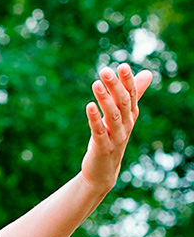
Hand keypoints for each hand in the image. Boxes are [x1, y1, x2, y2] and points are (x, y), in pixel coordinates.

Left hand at [80, 63, 151, 194]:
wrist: (103, 170)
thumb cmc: (111, 139)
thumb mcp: (121, 117)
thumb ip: (132, 96)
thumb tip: (147, 73)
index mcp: (130, 116)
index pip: (131, 95)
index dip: (128, 81)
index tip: (122, 66)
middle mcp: (126, 126)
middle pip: (122, 103)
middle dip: (115, 86)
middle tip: (105, 71)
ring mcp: (116, 138)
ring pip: (112, 116)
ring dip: (104, 99)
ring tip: (95, 84)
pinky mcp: (103, 148)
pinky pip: (99, 132)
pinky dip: (94, 119)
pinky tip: (89, 106)